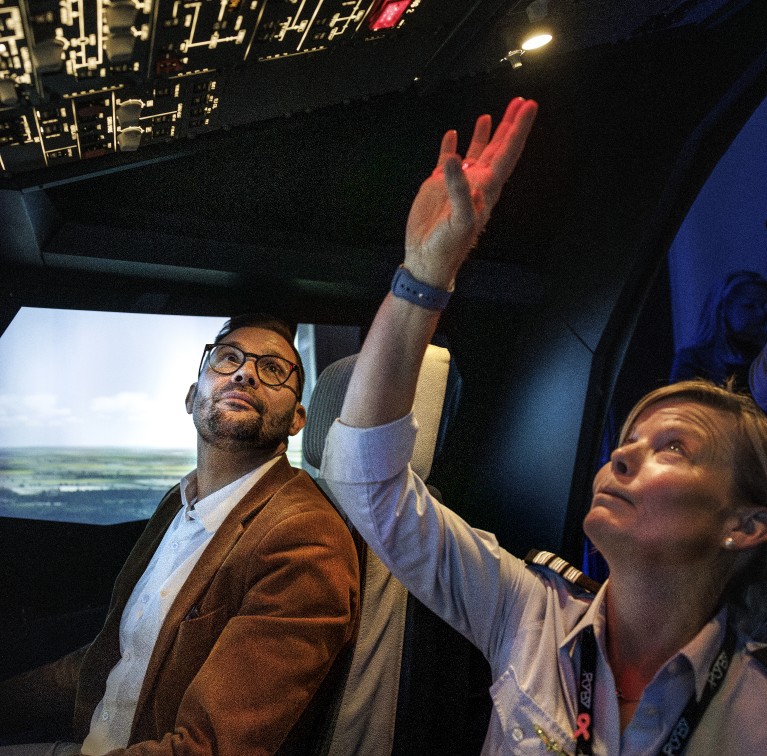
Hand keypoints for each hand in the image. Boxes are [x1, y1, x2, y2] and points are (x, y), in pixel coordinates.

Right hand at [404, 97, 537, 289]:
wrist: (426, 259)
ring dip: (485, 134)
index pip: (507, 152)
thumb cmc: (448, 246)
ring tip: (492, 115)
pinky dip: (449, 146)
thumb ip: (459, 190)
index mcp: (486, 188)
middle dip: (510, 125)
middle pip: (498, 148)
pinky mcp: (437, 186)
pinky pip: (446, 161)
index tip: (528, 107)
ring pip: (475, 152)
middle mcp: (476, 182)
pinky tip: (452, 135)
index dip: (518, 129)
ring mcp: (457, 183)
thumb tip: (454, 159)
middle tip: (521, 102)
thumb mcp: (460, 220)